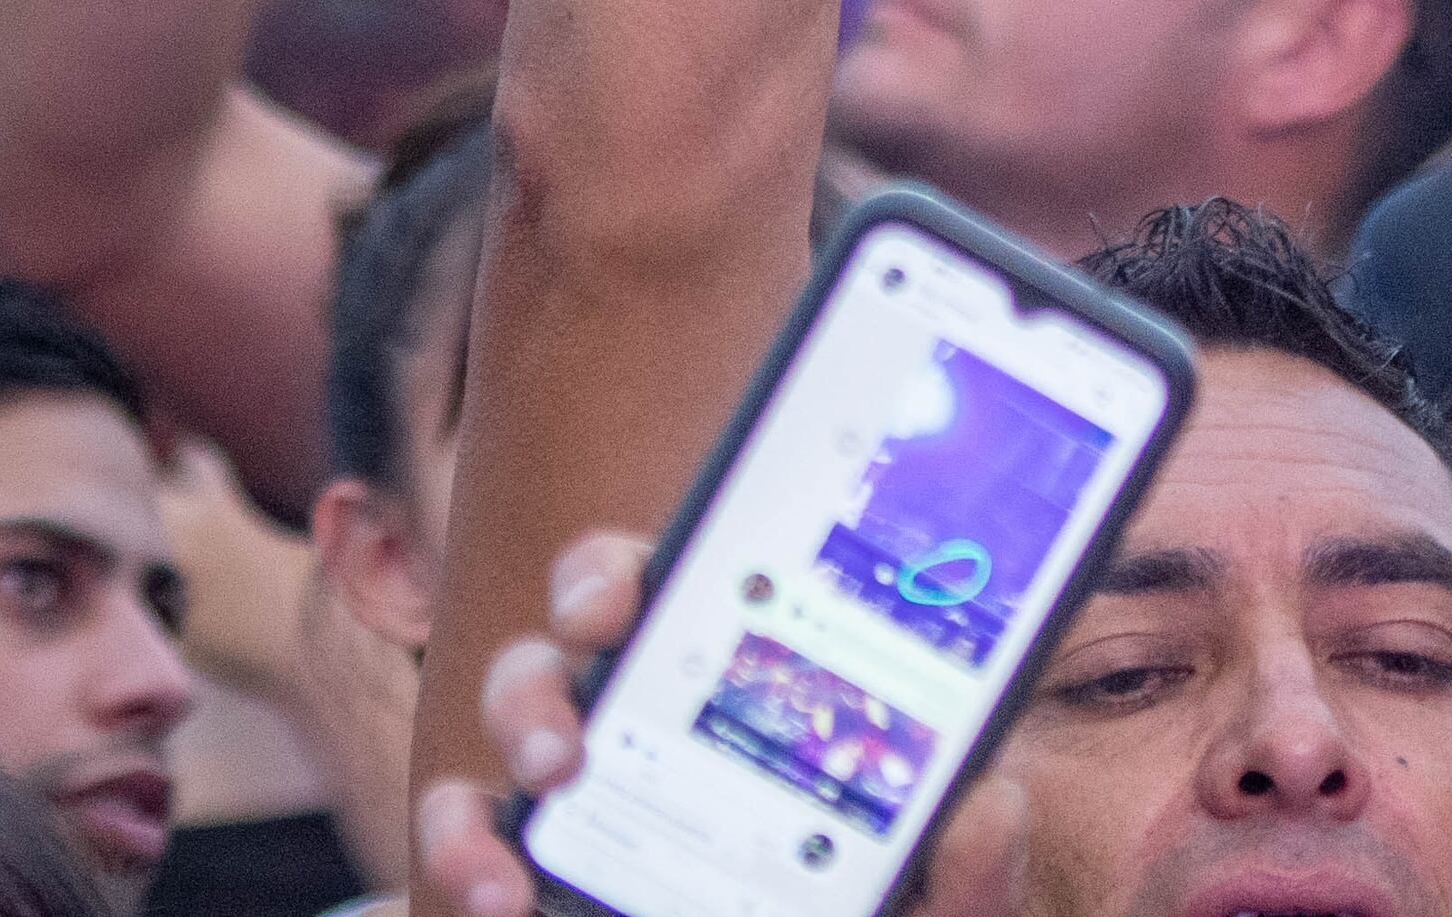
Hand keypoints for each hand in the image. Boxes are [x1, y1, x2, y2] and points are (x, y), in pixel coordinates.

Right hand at [417, 536, 1029, 916]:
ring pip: (519, 721)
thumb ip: (965, 873)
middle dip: (548, 669)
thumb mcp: (926, 905)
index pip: (688, 580)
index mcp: (766, 682)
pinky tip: (498, 891)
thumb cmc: (864, 916)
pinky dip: (463, 854)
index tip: (618, 604)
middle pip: (579, 637)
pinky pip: (470, 838)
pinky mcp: (536, 863)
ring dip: (507, 745)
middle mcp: (666, 713)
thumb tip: (988, 805)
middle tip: (564, 741)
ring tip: (527, 826)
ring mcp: (596, 788)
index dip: (630, 570)